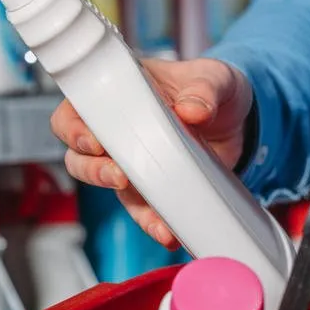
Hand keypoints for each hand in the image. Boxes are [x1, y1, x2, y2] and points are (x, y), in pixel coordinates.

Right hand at [50, 57, 253, 247]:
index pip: (75, 109)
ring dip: (118, 201)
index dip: (73, 128)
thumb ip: (205, 88)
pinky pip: (140, 211)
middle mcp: (115, 129)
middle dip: (92, 169)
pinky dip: (151, 224)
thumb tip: (192, 110)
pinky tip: (167, 230)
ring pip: (101, 185)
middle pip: (78, 154)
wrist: (236, 123)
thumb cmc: (211, 89)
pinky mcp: (148, 189)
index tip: (93, 141)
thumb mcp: (214, 78)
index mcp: (118, 93)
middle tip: (120, 174)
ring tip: (143, 201)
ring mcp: (129, 162)